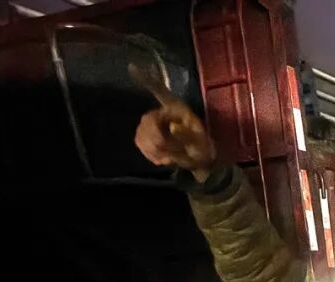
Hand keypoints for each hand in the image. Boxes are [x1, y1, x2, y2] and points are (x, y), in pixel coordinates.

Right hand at [130, 64, 216, 179]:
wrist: (198, 162)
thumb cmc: (202, 148)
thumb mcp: (201, 143)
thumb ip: (187, 135)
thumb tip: (172, 127)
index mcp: (176, 108)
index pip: (160, 91)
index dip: (146, 80)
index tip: (131, 66)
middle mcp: (161, 112)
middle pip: (149, 122)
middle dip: (161, 140)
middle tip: (177, 152)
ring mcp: (150, 124)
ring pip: (143, 135)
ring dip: (158, 150)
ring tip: (174, 156)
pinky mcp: (143, 136)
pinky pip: (141, 144)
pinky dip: (153, 154)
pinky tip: (164, 158)